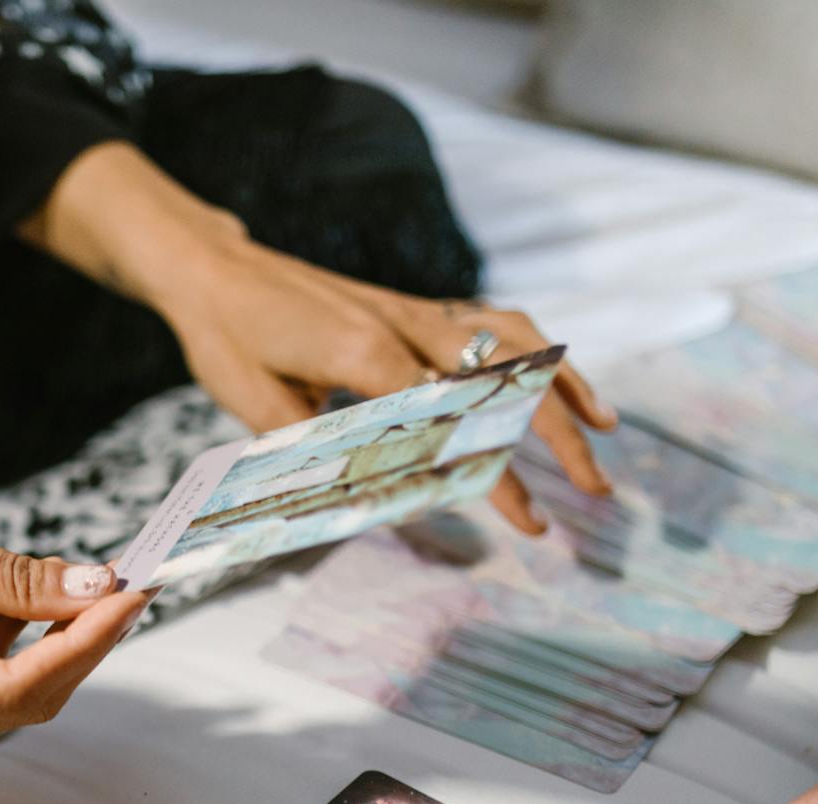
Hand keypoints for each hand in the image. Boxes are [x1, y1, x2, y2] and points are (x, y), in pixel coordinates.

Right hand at [0, 461, 148, 762]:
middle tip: (130, 585)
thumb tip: (98, 587)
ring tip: (89, 585)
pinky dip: (8, 646)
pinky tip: (27, 602)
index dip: (86, 642)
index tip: (138, 594)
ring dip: (49, 645)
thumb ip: (15, 578)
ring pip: (2, 698)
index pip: (16, 686)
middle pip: (18, 702)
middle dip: (78, 644)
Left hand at [19, 142, 616, 535]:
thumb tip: (374, 499)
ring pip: (513, 339)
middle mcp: (401, 322)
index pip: (449, 421)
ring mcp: (412, 309)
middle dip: (557, 434)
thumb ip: (319, 449)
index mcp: (363, 350)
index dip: (493, 475)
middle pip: (505, 377)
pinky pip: (490, 321)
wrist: (212, 269)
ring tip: (605, 429)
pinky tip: (558, 378)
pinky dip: (535, 349)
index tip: (528, 520)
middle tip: (592, 490)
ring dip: (565, 383)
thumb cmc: (227, 335)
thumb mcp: (257, 404)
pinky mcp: (411, 307)